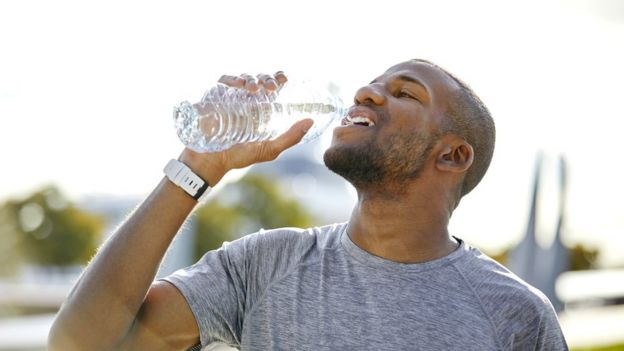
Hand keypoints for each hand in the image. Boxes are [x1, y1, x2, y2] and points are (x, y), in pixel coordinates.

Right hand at [179, 71, 312, 186]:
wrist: (211, 161)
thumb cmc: (240, 156)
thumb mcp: (269, 149)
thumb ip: (290, 137)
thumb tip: (310, 121)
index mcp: (261, 108)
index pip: (272, 86)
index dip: (279, 78)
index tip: (285, 80)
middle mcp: (247, 99)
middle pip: (260, 79)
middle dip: (267, 78)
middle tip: (271, 86)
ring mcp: (231, 97)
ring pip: (244, 77)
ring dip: (252, 78)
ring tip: (255, 88)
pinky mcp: (215, 96)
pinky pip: (224, 80)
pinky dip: (233, 79)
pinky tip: (240, 86)